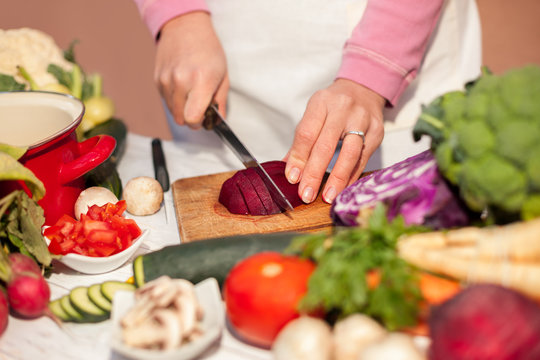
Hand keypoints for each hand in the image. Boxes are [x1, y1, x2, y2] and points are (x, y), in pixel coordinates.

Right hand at [154, 11, 228, 128]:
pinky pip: (166, 101)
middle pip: (181, 119)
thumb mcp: (223, 76)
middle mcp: (180, 81)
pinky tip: (182, 85)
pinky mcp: (157, 80)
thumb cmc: (208, 51)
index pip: (192, 118)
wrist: (186, 28)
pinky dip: (174, 99)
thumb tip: (217, 122)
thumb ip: (220, 102)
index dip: (199, 122)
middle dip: (191, 117)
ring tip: (191, 92)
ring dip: (182, 108)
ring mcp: (166, 80)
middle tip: (199, 106)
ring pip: (172, 112)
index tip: (204, 117)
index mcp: (201, 81)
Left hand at [284, 79, 384, 203]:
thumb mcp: (314, 114)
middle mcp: (342, 109)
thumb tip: (288, 171)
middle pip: (326, 145)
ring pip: (350, 153)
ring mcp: (362, 119)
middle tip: (306, 194)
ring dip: (337, 178)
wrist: (364, 88)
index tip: (292, 178)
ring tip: (327, 196)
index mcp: (321, 102)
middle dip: (314, 173)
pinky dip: (351, 176)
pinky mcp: (377, 131)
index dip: (298, 158)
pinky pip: (363, 158)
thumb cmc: (333, 106)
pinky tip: (342, 189)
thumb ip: (301, 142)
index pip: (306, 133)